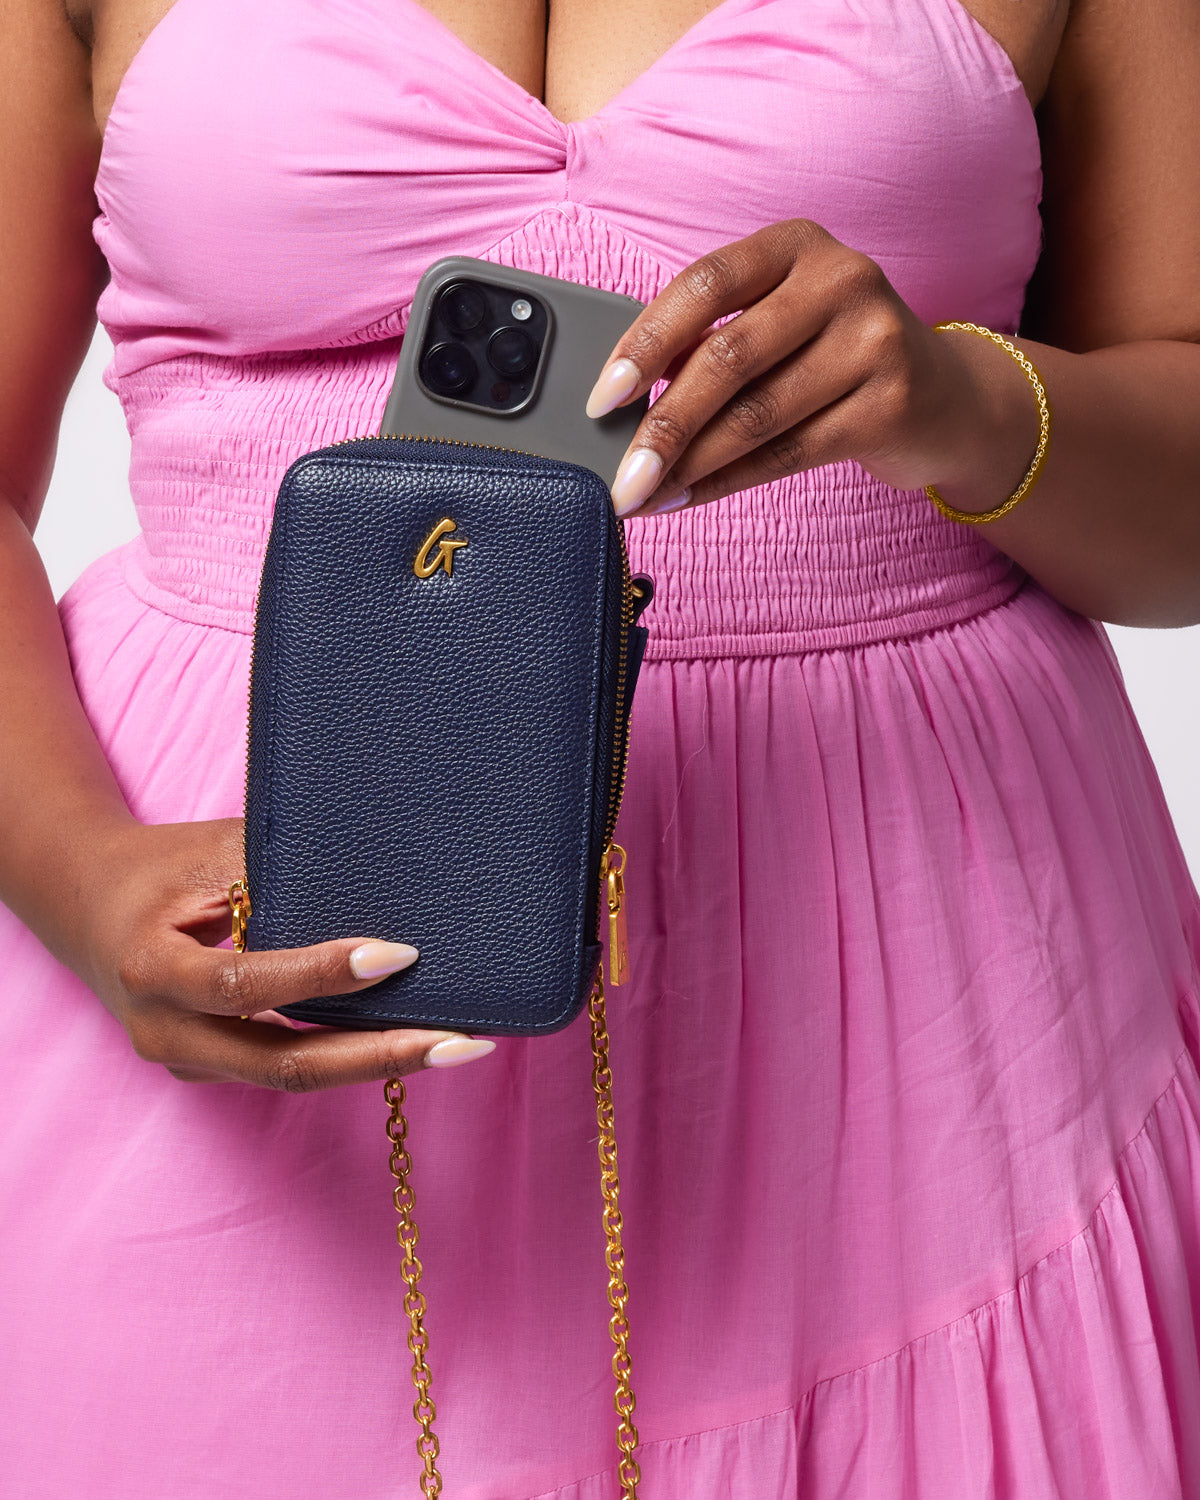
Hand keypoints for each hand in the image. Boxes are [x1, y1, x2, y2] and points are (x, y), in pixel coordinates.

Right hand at [73, 817, 493, 1089]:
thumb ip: (280, 871)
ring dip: (375, 1064)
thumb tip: (381, 874)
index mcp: (151, 967)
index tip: (399, 955)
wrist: (86, 903)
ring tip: (456, 1047)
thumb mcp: (212, 850)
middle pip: (282, 1063)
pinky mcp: (209, 1068)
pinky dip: (348, 1057)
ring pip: (290, 1075)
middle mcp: (164, 1032)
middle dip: (378, 1056)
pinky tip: (409, 1042)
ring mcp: (185, 1062)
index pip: (246, 983)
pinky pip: (284, 1066)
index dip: (322, 974)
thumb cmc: (161, 864)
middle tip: (461, 1044)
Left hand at [585, 219, 1038, 518]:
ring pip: (757, 415)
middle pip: (728, 357)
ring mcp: (875, 341)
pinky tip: (688, 498)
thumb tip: (625, 407)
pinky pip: (788, 453)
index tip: (603, 398)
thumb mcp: (781, 323)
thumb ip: (715, 344)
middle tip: (620, 476)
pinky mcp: (892, 406)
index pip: (705, 285)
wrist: (948, 399)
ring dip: (690, 465)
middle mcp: (842, 279)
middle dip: (663, 426)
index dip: (645, 342)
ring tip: (645, 495)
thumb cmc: (836, 359)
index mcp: (796, 245)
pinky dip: (727, 482)